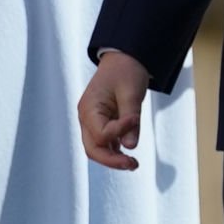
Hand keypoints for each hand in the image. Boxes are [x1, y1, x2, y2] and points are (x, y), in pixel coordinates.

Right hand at [78, 51, 151, 170]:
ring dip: (114, 159)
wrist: (124, 58)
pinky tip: (129, 156)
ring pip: (97, 149)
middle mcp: (86, 118)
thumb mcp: (132, 93)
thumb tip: (130, 147)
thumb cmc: (126, 72)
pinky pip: (105, 143)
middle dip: (112, 160)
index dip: (120, 130)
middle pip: (93, 149)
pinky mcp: (101, 124)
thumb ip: (131, 122)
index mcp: (89, 108)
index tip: (136, 117)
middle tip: (133, 164)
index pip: (101, 133)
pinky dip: (115, 151)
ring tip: (134, 164)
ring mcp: (92, 122)